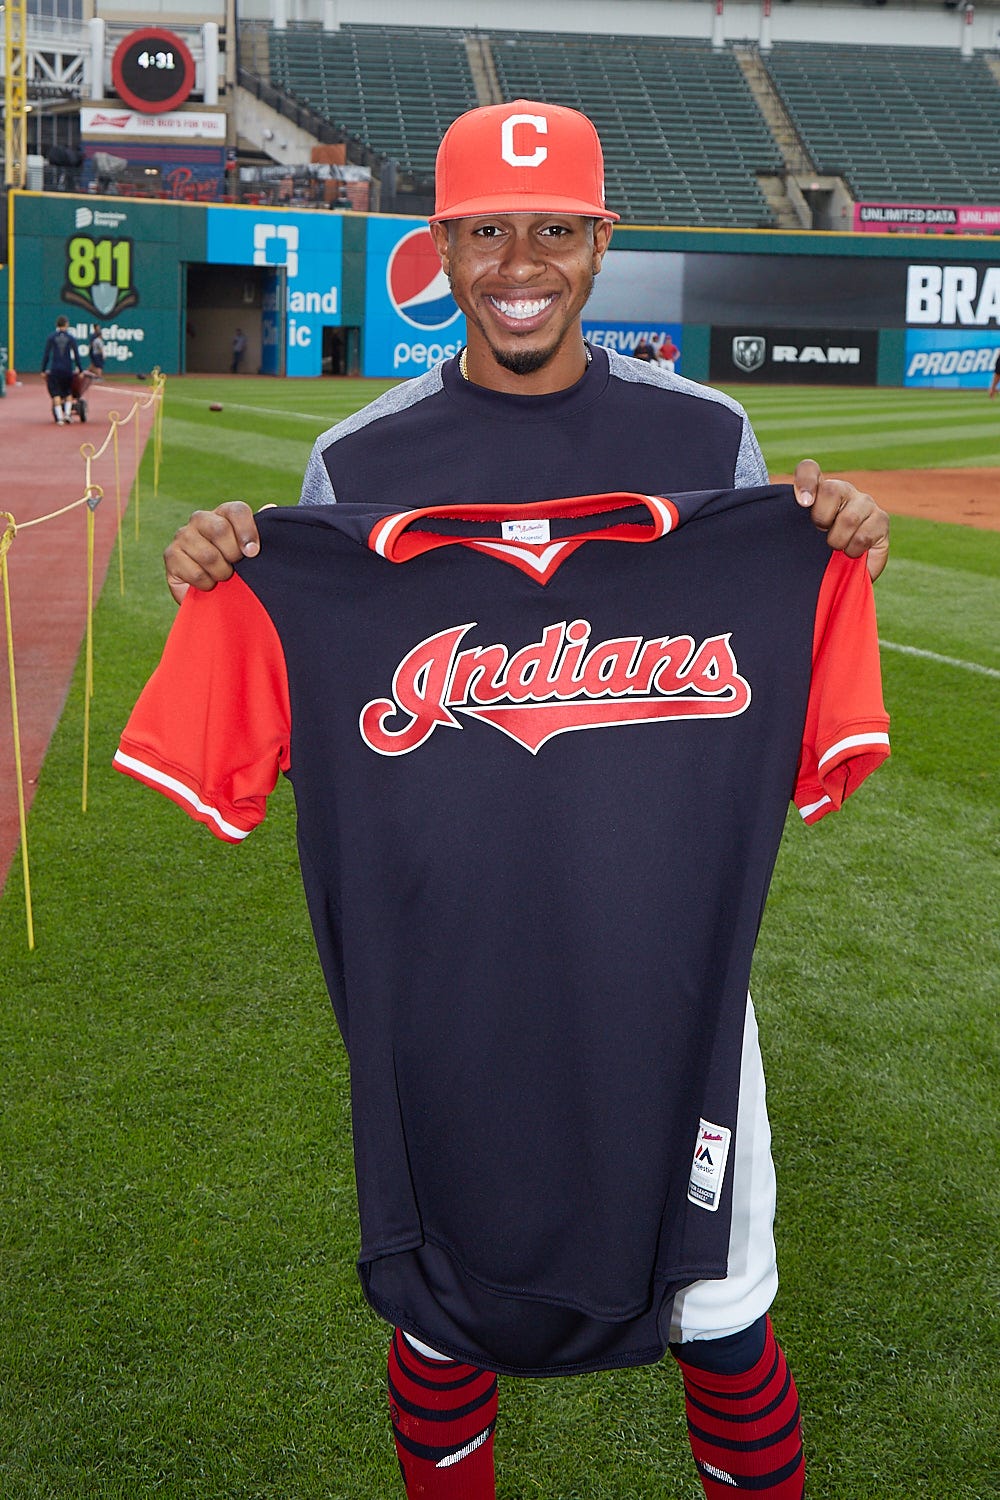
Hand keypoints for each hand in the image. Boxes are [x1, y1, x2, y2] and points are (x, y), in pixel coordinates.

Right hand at [164, 501, 261, 603]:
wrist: (213, 594)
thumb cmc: (236, 568)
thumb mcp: (252, 551)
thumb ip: (263, 530)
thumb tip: (270, 507)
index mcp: (223, 514)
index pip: (237, 510)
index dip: (247, 532)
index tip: (253, 553)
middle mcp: (200, 519)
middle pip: (220, 529)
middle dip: (233, 555)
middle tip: (235, 566)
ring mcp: (182, 536)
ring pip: (208, 555)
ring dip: (221, 573)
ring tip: (221, 576)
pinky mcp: (171, 555)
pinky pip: (196, 573)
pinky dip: (206, 584)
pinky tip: (207, 583)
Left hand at [792, 460, 889, 581]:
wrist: (844, 565)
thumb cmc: (817, 548)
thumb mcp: (799, 534)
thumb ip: (792, 518)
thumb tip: (805, 500)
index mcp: (818, 488)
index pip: (808, 470)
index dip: (804, 481)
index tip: (803, 502)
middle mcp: (844, 489)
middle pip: (831, 490)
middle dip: (822, 520)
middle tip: (822, 534)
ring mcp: (865, 503)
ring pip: (849, 517)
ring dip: (838, 540)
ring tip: (838, 547)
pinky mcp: (881, 520)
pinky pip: (863, 537)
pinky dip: (853, 551)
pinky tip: (852, 552)